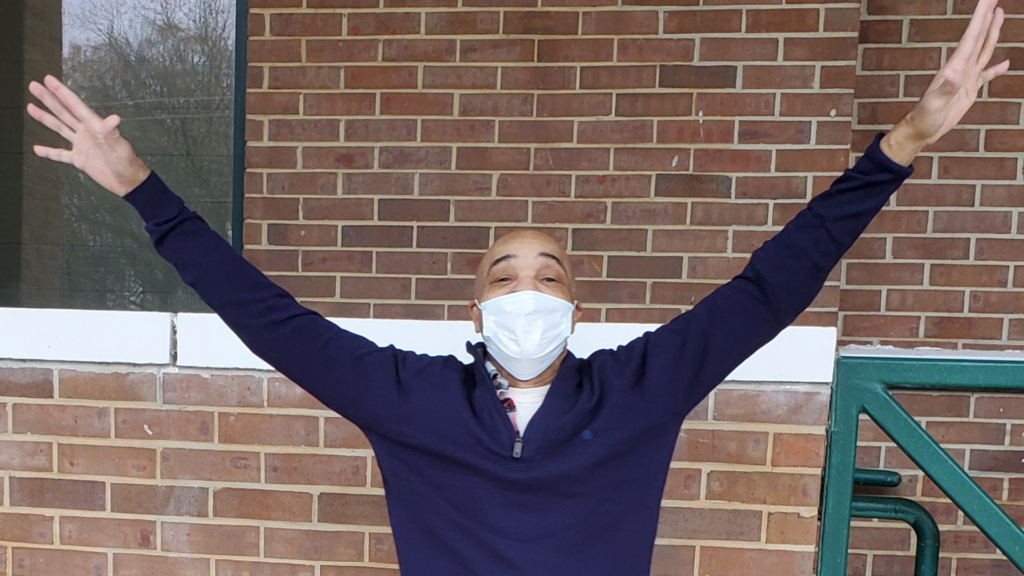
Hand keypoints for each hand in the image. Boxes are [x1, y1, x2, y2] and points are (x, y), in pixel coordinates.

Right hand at [27, 75, 150, 196]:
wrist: (128, 182)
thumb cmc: (127, 163)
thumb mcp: (119, 146)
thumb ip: (112, 133)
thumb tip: (114, 118)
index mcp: (94, 126)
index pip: (74, 105)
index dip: (61, 92)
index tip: (48, 79)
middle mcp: (86, 132)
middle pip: (63, 112)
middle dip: (48, 98)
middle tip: (34, 85)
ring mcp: (81, 145)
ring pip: (59, 128)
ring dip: (45, 118)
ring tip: (31, 107)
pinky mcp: (79, 159)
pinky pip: (60, 154)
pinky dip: (49, 152)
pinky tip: (37, 148)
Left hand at [881, 0, 1009, 165]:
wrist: (921, 131)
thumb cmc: (924, 118)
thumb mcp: (934, 104)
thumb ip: (946, 88)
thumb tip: (955, 73)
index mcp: (954, 67)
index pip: (971, 37)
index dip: (980, 17)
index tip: (989, 0)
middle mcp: (961, 68)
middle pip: (978, 37)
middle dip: (986, 17)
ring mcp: (966, 78)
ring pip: (983, 50)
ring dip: (992, 32)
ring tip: (1000, 14)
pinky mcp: (969, 90)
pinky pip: (986, 75)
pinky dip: (996, 69)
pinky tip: (1005, 63)